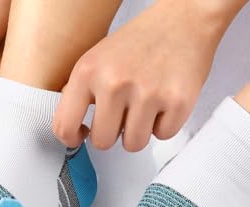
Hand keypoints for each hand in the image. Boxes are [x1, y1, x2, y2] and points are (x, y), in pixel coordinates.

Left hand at [53, 0, 241, 151]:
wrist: (184, 20)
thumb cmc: (141, 42)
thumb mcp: (98, 58)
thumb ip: (81, 92)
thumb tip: (70, 126)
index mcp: (88, 71)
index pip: (64, 126)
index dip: (72, 138)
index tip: (81, 136)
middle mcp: (115, 82)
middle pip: (102, 142)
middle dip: (112, 134)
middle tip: (121, 117)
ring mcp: (147, 93)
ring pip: (133, 144)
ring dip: (138, 132)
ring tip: (144, 108)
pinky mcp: (177, 102)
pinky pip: (163, 135)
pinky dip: (164, 124)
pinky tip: (164, 102)